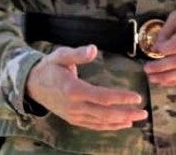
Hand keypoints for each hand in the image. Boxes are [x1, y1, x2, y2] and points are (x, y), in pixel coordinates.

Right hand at [25, 45, 146, 130]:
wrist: (31, 84)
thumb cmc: (49, 67)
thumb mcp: (60, 55)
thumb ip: (78, 54)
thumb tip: (93, 49)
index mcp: (72, 89)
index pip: (102, 97)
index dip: (120, 98)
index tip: (136, 97)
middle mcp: (74, 106)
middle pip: (105, 113)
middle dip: (126, 113)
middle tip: (144, 112)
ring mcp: (74, 115)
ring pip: (101, 122)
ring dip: (121, 121)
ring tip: (137, 119)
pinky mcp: (73, 119)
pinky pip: (94, 126)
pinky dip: (109, 126)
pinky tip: (121, 124)